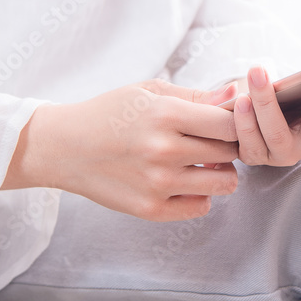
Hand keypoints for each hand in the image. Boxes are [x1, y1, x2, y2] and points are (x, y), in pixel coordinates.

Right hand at [4, 79, 240, 220]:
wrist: (64, 147)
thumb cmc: (109, 113)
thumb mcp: (149, 92)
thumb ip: (196, 96)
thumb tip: (236, 95)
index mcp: (165, 114)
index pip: (229, 123)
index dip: (236, 121)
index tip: (228, 121)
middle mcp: (164, 151)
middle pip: (230, 152)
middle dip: (228, 145)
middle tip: (213, 140)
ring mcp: (158, 183)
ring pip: (224, 183)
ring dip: (220, 171)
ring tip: (203, 162)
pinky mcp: (151, 209)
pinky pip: (202, 207)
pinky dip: (201, 194)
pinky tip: (186, 180)